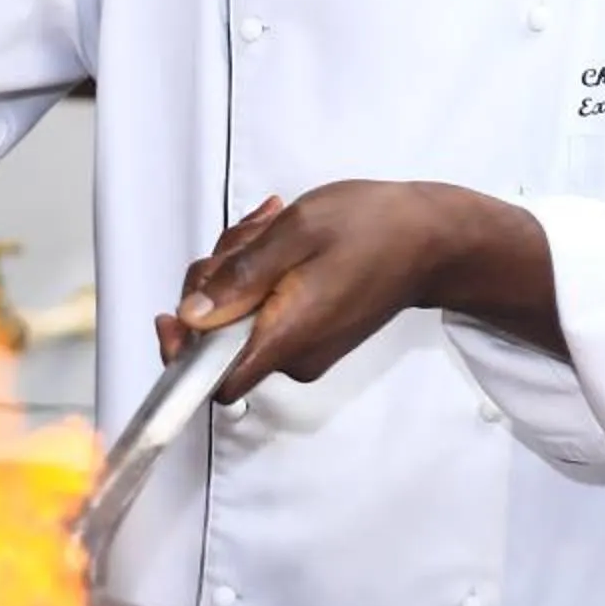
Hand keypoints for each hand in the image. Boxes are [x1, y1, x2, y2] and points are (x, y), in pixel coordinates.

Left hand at [156, 181, 560, 397]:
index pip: (214, 383)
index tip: (171, 315)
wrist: (433, 239)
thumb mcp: (296, 231)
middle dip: (215, 280)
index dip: (181, 356)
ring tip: (272, 222)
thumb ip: (240, 276)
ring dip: (239, 267)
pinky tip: (278, 239)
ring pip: (237, 316)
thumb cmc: (373, 227)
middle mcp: (293, 355)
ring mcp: (302, 347)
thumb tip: (191, 316)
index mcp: (286, 336)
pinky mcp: (309, 333)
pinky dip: (259, 274)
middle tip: (250, 232)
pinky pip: (261, 310)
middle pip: (217, 337)